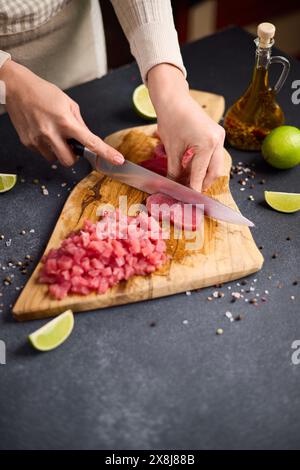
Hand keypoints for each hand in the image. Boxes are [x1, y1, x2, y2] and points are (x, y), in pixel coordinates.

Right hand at [0, 60, 123, 165]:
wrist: (16, 88)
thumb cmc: (43, 93)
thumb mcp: (68, 103)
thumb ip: (79, 123)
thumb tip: (87, 139)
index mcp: (65, 121)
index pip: (90, 142)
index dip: (105, 153)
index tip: (117, 160)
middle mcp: (51, 133)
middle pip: (69, 160)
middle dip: (73, 156)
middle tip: (70, 144)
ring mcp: (38, 140)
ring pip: (55, 159)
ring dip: (58, 151)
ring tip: (52, 133)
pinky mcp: (28, 143)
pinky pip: (43, 153)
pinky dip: (46, 146)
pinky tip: (42, 131)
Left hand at [148, 64, 224, 191]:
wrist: (174, 98)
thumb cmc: (170, 119)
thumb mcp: (171, 149)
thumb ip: (174, 170)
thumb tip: (173, 186)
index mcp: (207, 143)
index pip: (201, 173)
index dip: (194, 188)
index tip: (189, 200)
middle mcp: (218, 140)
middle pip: (214, 172)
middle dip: (203, 183)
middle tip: (191, 192)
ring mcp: (219, 136)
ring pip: (216, 164)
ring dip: (204, 174)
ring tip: (189, 181)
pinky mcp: (217, 134)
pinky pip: (214, 155)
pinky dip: (205, 164)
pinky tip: (192, 169)